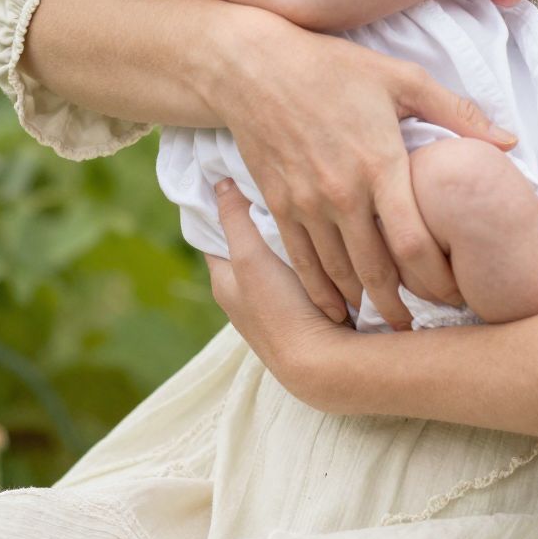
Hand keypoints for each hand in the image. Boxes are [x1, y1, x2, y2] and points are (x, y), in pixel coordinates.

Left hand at [205, 179, 357, 406]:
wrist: (323, 363)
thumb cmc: (280, 310)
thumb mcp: (249, 257)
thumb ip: (234, 220)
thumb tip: (219, 183)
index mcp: (224, 281)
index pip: (215, 233)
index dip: (223, 204)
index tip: (239, 175)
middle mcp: (244, 296)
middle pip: (246, 244)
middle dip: (257, 217)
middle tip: (278, 184)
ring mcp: (274, 305)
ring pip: (275, 259)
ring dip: (287, 236)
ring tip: (303, 205)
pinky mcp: (302, 312)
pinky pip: (300, 273)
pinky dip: (306, 255)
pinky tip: (323, 239)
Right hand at [212, 14, 518, 332]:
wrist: (254, 68)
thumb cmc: (333, 68)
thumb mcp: (401, 77)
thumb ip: (457, 111)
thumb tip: (510, 141)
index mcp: (380, 163)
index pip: (415, 241)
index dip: (438, 279)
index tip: (456, 295)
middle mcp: (342, 193)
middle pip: (377, 271)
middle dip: (403, 307)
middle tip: (426, 323)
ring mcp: (306, 203)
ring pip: (339, 273)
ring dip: (365, 304)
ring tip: (389, 322)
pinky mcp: (279, 205)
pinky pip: (302, 262)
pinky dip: (321, 292)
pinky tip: (338, 311)